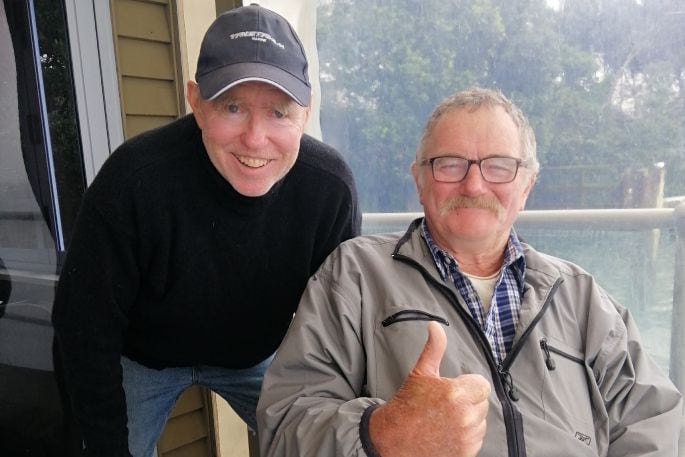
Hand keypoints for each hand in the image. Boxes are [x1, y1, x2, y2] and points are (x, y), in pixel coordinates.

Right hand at [369, 321, 489, 456]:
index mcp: (457, 393)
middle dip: (468, 401)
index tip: (453, 389)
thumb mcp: (420, 372)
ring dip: (468, 419)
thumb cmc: (406, 404)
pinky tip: (447, 432)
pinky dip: (466, 437)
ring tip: (445, 419)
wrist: (393, 438)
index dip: (468, 385)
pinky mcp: (466, 453)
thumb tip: (435, 326)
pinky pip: (477, 440)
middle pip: (482, 403)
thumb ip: (434, 348)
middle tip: (445, 404)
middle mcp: (465, 416)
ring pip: (480, 422)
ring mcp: (466, 437)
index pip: (483, 385)